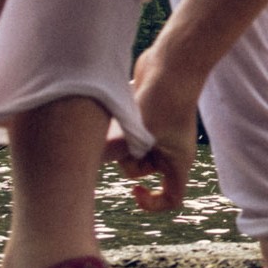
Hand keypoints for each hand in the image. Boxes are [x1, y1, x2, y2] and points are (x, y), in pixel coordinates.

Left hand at [104, 46, 201, 211]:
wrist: (173, 63)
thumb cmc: (164, 99)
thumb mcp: (139, 132)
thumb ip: (115, 152)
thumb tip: (89, 160)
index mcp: (178, 162)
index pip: (171, 198)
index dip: (153, 204)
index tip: (135, 191)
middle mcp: (170, 151)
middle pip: (142, 171)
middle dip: (126, 162)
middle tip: (121, 145)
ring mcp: (159, 134)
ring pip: (131, 151)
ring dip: (120, 142)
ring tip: (121, 122)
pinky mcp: (147, 118)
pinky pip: (128, 133)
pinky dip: (120, 129)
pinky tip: (120, 112)